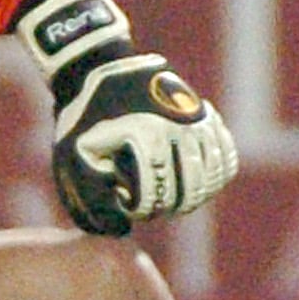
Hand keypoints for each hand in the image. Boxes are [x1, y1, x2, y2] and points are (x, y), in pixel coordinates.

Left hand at [16, 0, 240, 235]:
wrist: (97, 70)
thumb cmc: (81, 120)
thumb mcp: (72, 157)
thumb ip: (89, 199)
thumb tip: (123, 229)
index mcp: (147, 137)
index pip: (156, 197)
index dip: (140, 210)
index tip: (126, 202)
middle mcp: (179, 127)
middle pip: (189, 192)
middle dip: (167, 207)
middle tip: (148, 203)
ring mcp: (197, 120)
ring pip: (211, 179)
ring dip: (192, 197)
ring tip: (168, 195)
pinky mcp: (206, 116)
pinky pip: (226, 159)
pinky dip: (215, 178)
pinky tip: (195, 182)